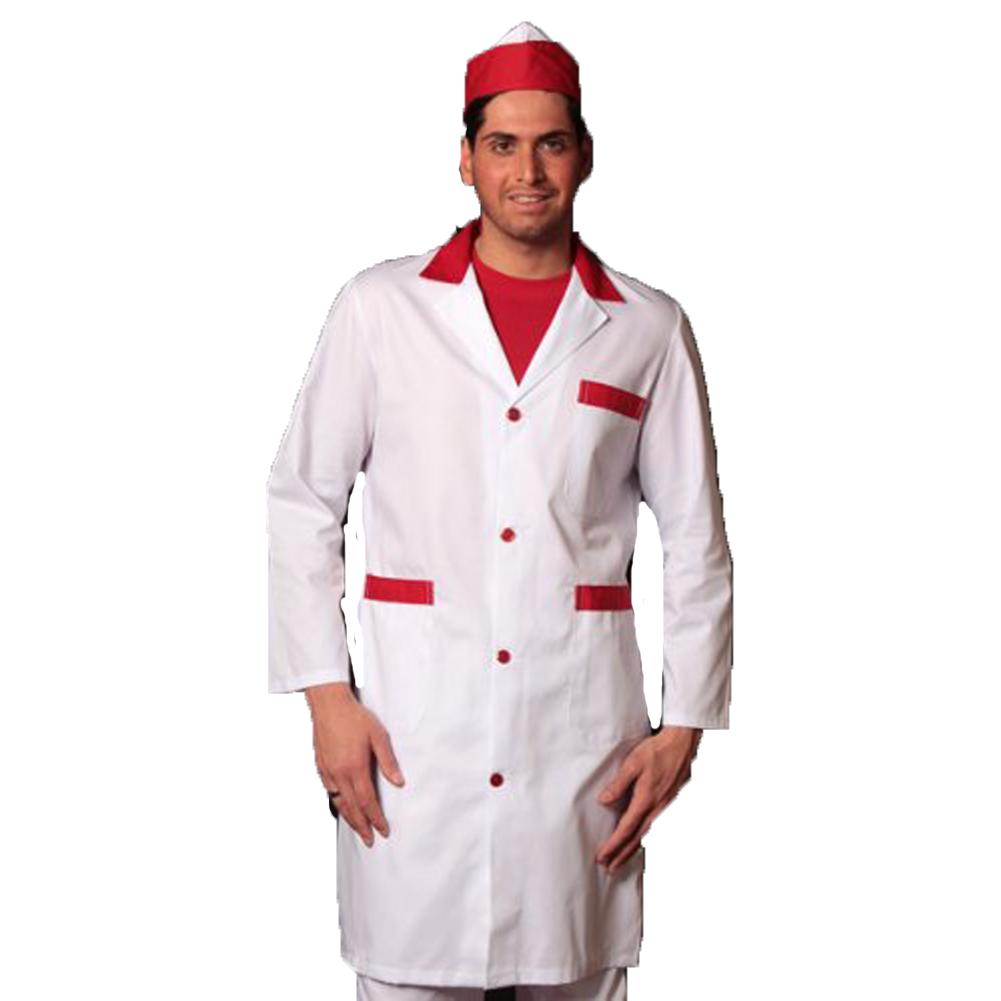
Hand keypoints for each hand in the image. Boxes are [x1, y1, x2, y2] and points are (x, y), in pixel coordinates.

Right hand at [306, 682, 405, 847]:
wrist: (328, 703)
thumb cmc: (355, 717)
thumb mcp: (378, 735)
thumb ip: (388, 761)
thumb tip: (399, 782)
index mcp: (355, 768)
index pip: (368, 802)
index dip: (376, 819)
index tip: (383, 831)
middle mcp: (339, 774)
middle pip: (352, 808)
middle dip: (362, 826)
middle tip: (369, 841)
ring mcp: (327, 771)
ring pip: (339, 802)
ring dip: (349, 818)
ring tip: (357, 829)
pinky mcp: (320, 765)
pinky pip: (329, 791)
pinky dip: (337, 802)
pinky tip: (342, 805)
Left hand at [594, 725, 702, 872]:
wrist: (682, 743)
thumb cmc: (657, 750)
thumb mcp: (633, 763)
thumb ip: (618, 784)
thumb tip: (604, 802)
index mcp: (646, 800)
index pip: (626, 830)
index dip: (613, 846)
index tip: (602, 858)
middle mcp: (656, 808)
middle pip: (636, 838)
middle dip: (622, 855)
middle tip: (610, 869)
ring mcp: (664, 806)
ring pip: (646, 833)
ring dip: (633, 848)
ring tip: (622, 859)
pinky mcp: (668, 801)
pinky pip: (653, 825)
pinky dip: (644, 836)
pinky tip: (641, 836)